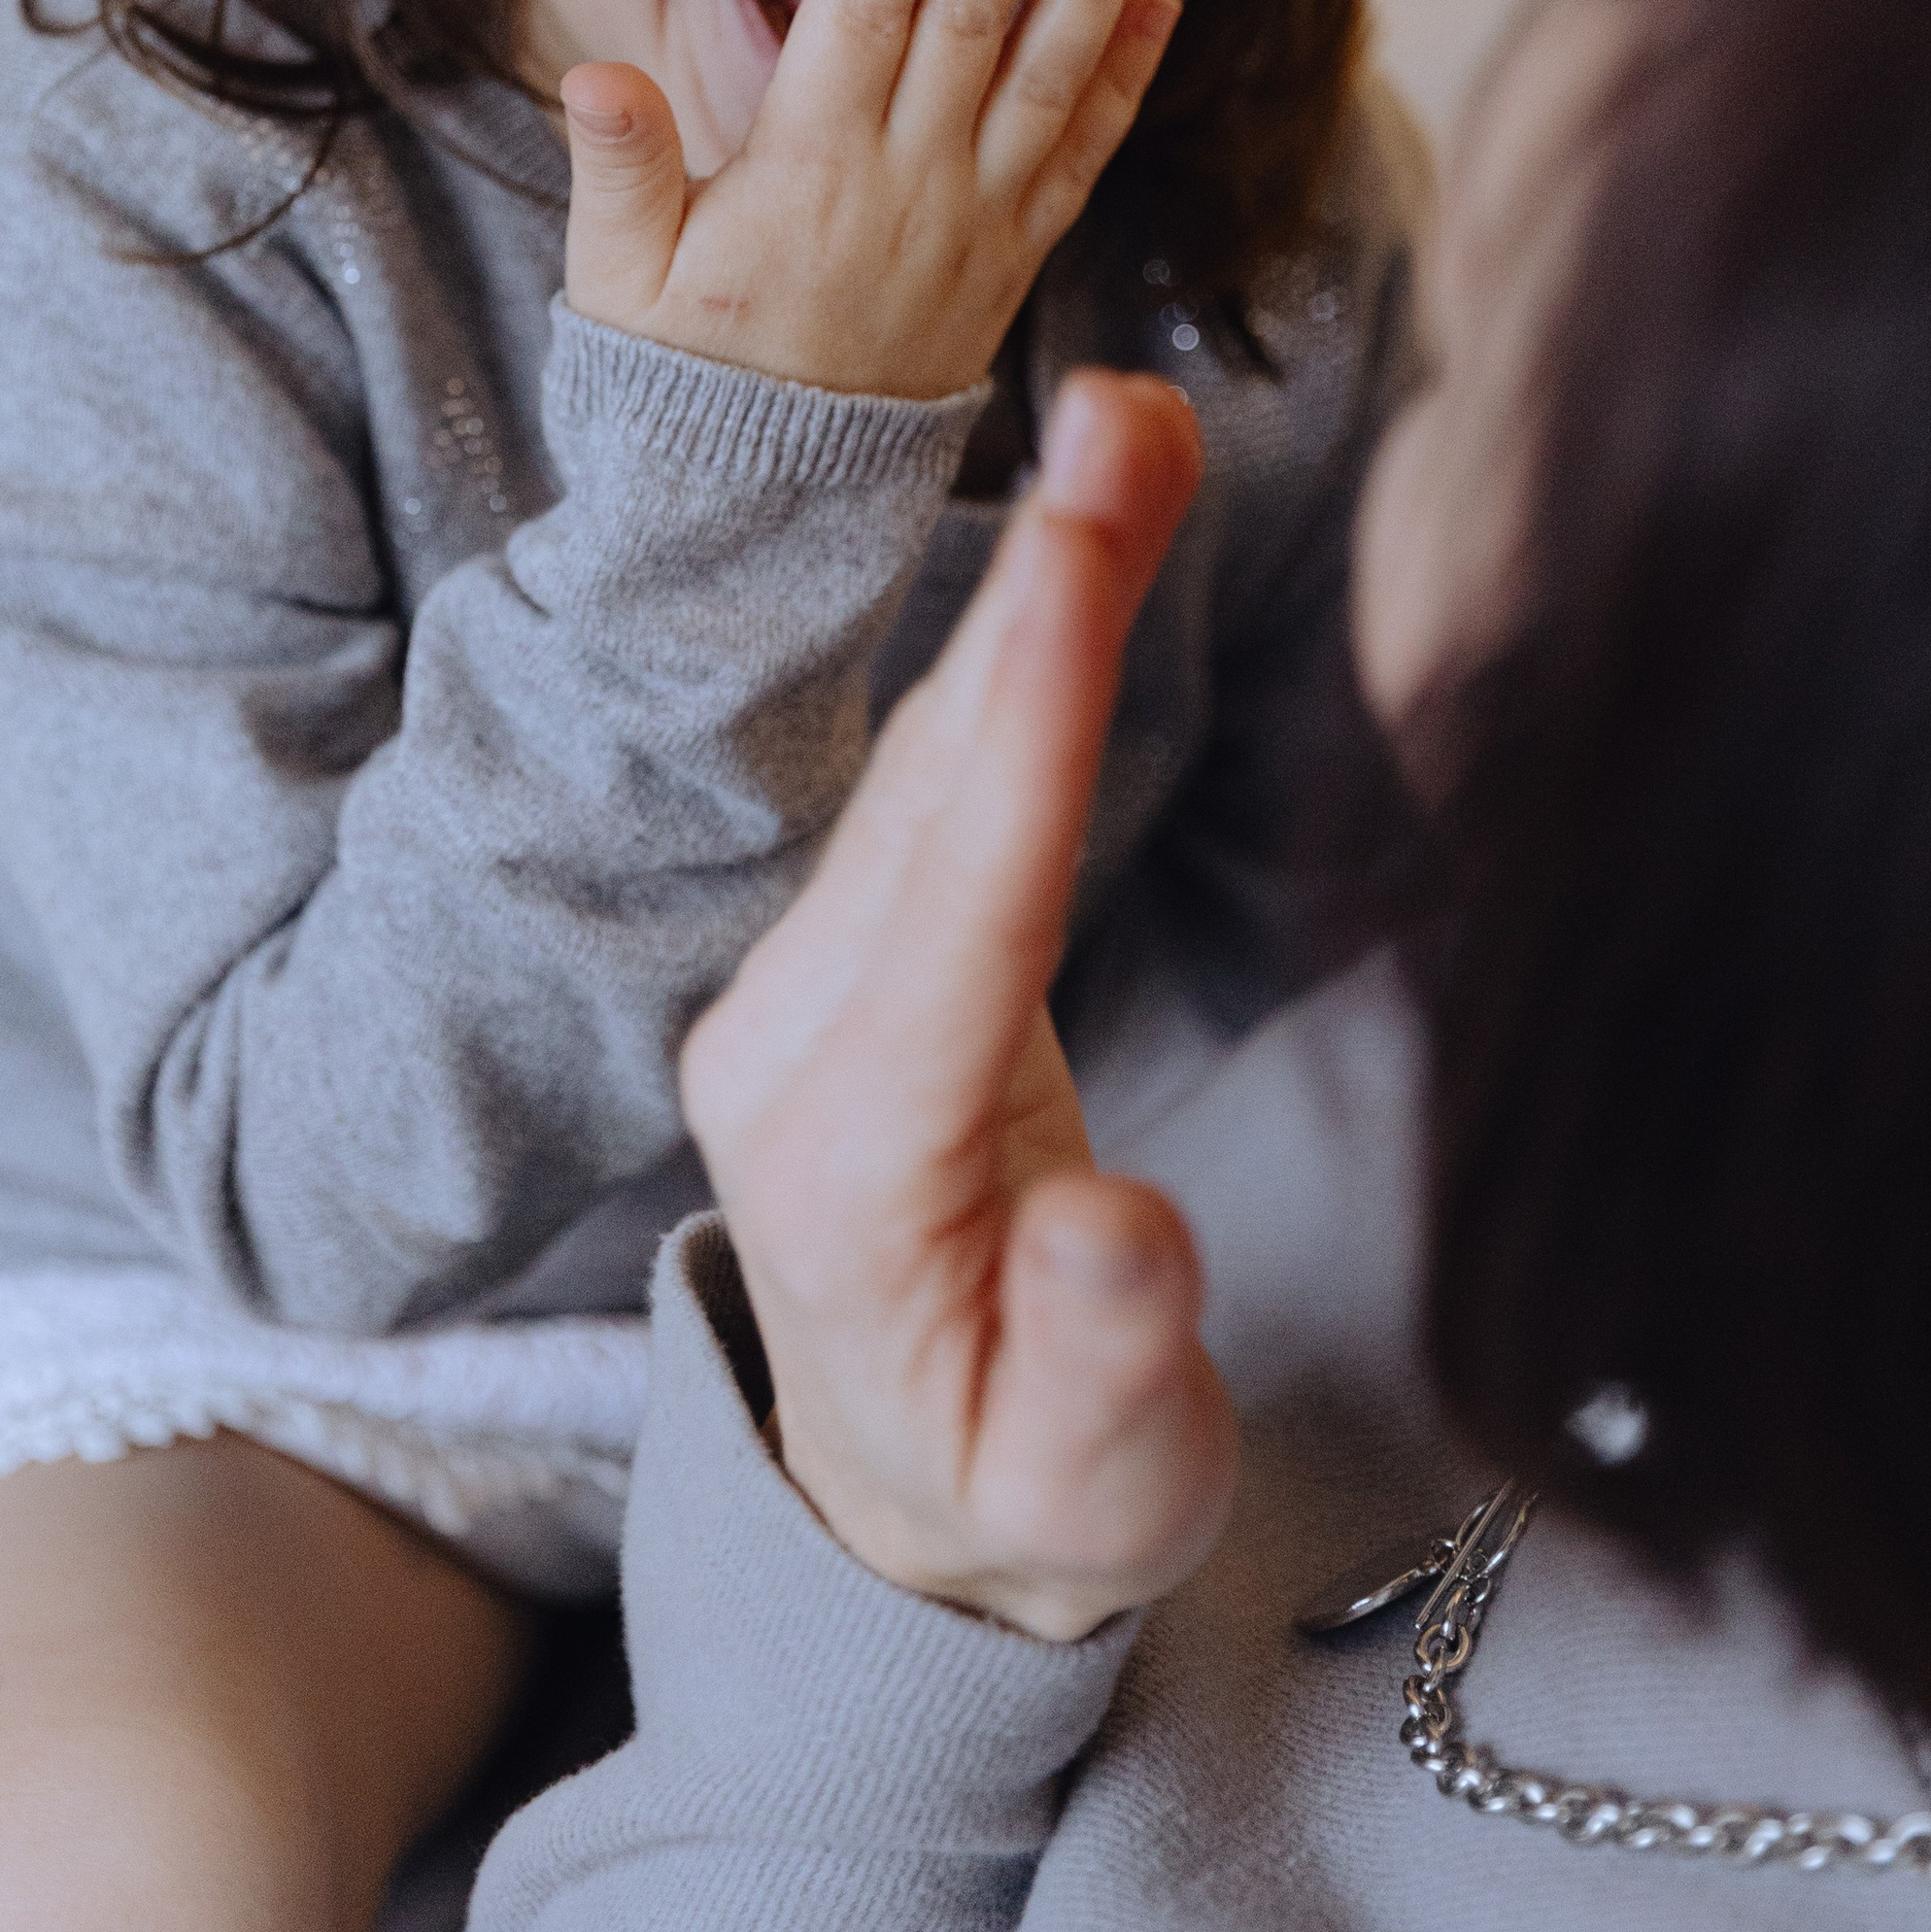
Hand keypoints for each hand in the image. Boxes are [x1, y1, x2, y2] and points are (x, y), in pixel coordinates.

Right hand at [560, 0, 1177, 398]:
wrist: (775, 494)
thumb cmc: (683, 364)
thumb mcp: (621, 275)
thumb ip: (619, 169)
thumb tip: (594, 78)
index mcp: (807, 168)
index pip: (866, 11)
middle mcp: (906, 185)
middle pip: (971, 20)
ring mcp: (973, 224)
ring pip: (1046, 78)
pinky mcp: (1016, 262)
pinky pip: (1082, 158)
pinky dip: (1124, 80)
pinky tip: (1157, 5)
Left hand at [680, 371, 1238, 1640]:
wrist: (911, 1520)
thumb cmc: (1031, 1509)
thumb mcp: (1093, 1493)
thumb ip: (1108, 1365)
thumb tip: (1111, 1224)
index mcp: (849, 1169)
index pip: (961, 906)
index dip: (1032, 713)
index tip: (1085, 541)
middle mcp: (792, 1052)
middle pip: (937, 791)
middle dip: (1039, 594)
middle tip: (1138, 411)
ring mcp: (803, 997)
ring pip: (933, 763)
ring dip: (1033, 591)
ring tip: (1136, 430)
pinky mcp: (849, 963)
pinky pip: (941, 786)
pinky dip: (1020, 655)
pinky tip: (1081, 542)